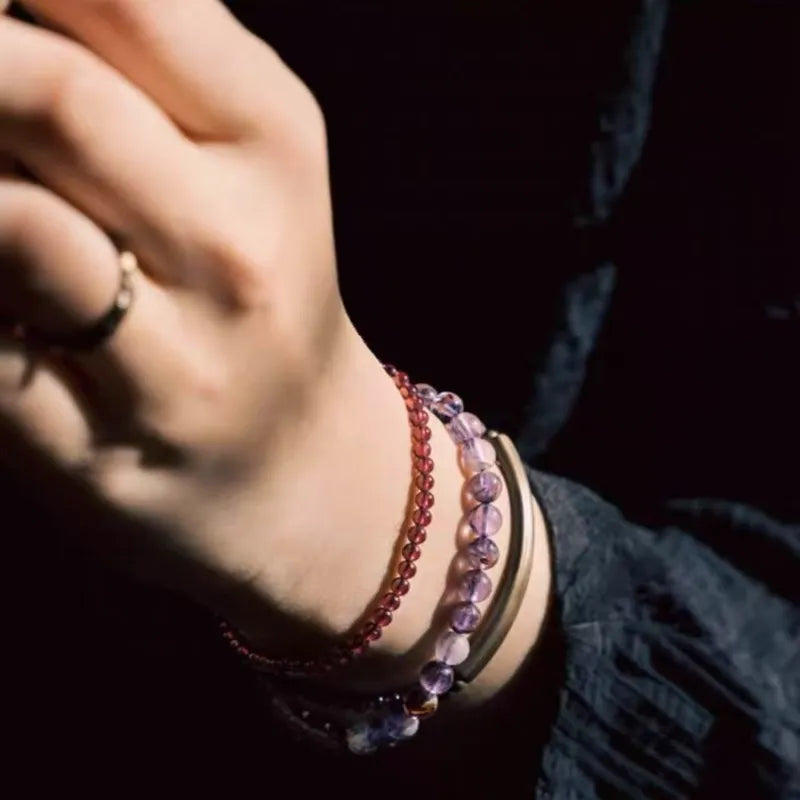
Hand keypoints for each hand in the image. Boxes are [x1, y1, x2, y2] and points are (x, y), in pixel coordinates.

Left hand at [0, 0, 377, 610]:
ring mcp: (174, 363)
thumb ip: (144, 58)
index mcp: (274, 145)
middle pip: (50, 95)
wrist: (298, 465)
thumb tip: (16, 18)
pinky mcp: (92, 450)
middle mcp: (236, 251)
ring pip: (6, 225)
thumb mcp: (250, 159)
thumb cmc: (257, 296)